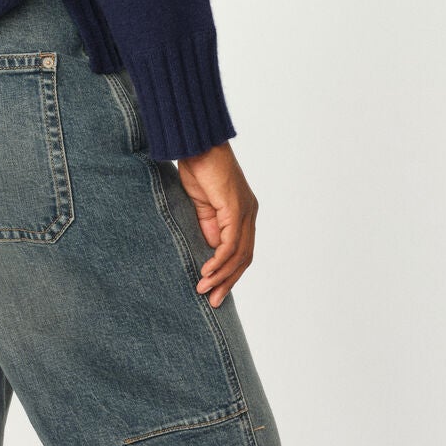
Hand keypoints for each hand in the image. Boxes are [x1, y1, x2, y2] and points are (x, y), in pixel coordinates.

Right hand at [175, 141, 256, 306]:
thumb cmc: (197, 169)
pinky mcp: (235, 208)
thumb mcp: (201, 206)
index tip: (215, 290)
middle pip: (244, 258)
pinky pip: (230, 243)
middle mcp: (249, 213)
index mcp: (243, 213)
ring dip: (221, 275)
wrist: (196, 145)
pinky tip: (207, 272)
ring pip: (239, 254)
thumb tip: (210, 253)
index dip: (230, 274)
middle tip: (213, 301)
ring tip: (205, 290)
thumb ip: (208, 227)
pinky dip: (219, 261)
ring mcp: (245, 211)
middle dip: (228, 282)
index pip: (242, 251)